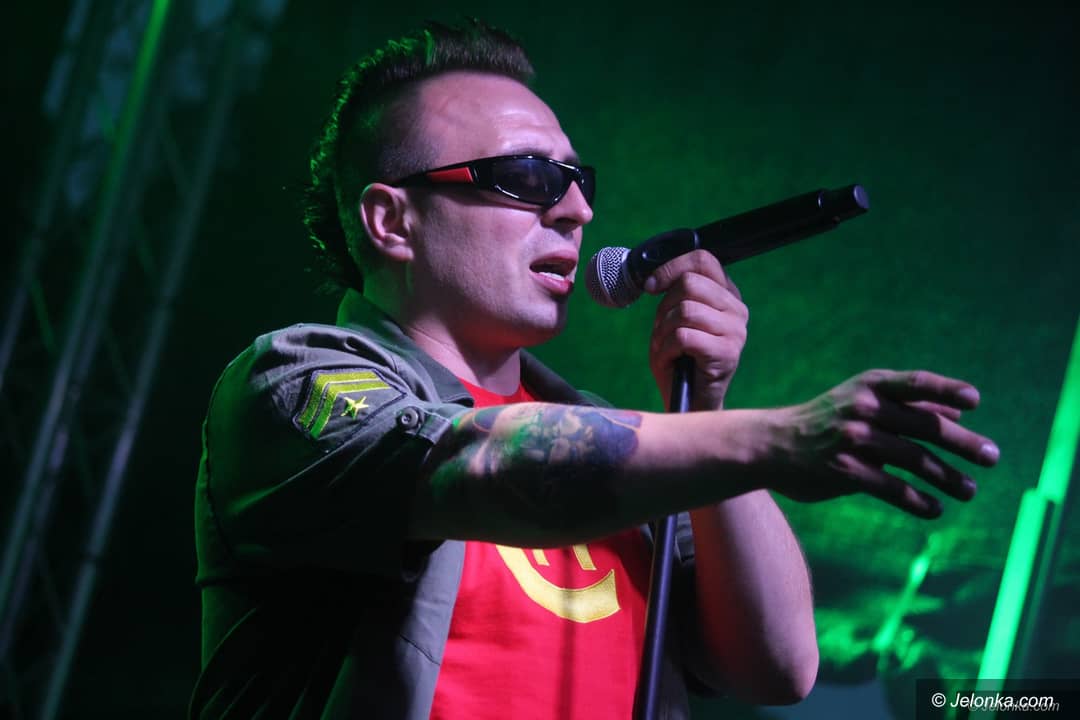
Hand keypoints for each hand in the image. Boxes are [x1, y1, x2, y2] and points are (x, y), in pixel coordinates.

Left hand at [647, 250, 747, 410]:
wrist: (688, 402)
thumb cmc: (678, 359)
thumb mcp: (671, 318)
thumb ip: (672, 294)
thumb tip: (653, 279)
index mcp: (726, 294)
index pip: (703, 260)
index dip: (671, 268)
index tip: (650, 287)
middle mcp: (736, 309)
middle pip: (689, 284)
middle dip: (664, 307)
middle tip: (662, 331)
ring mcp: (736, 331)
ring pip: (684, 310)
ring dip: (663, 331)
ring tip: (666, 348)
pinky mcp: (728, 353)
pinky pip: (683, 335)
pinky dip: (667, 348)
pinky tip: (672, 359)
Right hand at [761, 369, 998, 517]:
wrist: (770, 444)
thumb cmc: (824, 421)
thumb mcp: (859, 400)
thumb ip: (906, 404)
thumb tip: (958, 413)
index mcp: (869, 386)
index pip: (916, 384)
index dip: (948, 390)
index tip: (975, 402)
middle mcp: (863, 408)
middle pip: (925, 426)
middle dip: (963, 443)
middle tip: (991, 457)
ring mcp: (854, 440)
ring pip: (915, 460)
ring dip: (948, 478)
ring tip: (969, 491)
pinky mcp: (845, 471)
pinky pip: (893, 488)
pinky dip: (919, 501)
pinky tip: (935, 509)